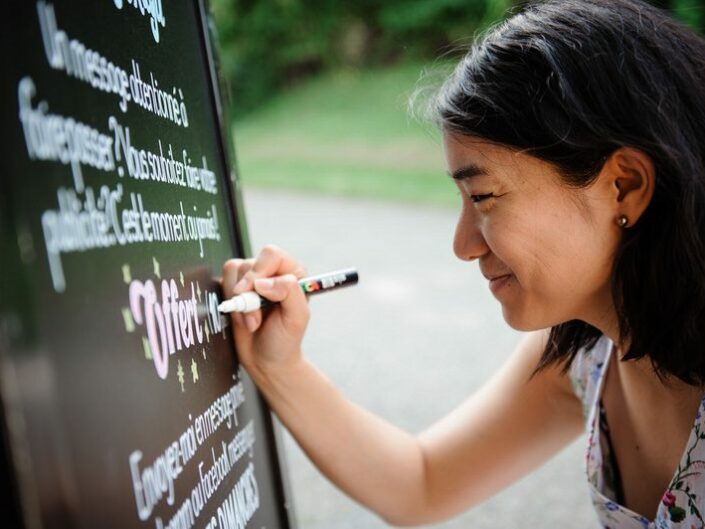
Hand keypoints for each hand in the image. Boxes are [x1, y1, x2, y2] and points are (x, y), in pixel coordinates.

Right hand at [222, 245, 308, 377]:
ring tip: (251, 322)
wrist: (266, 360)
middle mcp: (272, 272)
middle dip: (247, 294)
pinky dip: (229, 303)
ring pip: (233, 271)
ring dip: (239, 302)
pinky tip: (241, 319)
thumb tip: (263, 281)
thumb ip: (288, 292)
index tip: (257, 292)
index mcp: (292, 273)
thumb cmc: (285, 340)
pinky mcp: (234, 288)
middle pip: (248, 263)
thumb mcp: (296, 318)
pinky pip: (221, 281)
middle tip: (255, 319)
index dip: (260, 271)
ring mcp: (252, 280)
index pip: (271, 255)